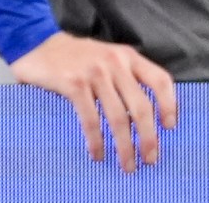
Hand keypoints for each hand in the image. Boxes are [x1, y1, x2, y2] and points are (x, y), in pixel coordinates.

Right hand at [8, 32, 176, 171]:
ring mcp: (95, 75)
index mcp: (129, 57)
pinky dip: (95, 140)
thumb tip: (142, 113)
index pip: (160, 80)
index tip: (169, 126)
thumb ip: (126, 76)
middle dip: (148, 136)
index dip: (169, 104)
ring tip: (127, 163)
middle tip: (150, 157)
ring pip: (118, 116)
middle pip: (141, 105)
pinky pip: (90, 118)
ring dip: (124, 144)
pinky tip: (97, 154)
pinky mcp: (74, 85)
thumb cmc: (77, 56)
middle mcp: (116, 64)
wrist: (38, 44)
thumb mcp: (109, 58)